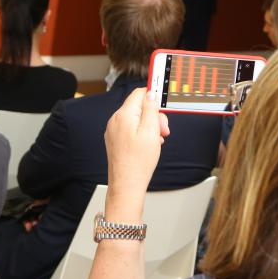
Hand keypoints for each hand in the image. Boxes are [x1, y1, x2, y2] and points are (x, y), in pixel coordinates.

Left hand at [104, 89, 169, 220]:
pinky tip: (149, 145)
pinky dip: (142, 134)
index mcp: (124, 115)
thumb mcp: (151, 131)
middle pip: (139, 107)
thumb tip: (151, 94)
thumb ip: (151, 109)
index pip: (139, 93)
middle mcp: (115, 120)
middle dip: (154, 116)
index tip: (163, 103)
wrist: (127, 184)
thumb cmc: (138, 162)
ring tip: (157, 141)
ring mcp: (114, 130)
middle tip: (163, 131)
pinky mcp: (115, 140)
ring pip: (136, 119)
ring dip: (150, 127)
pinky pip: (131, 129)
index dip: (154, 97)